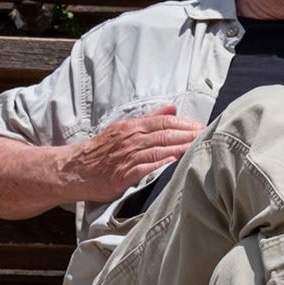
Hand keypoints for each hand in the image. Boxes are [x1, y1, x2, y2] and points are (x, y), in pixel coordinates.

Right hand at [61, 104, 202, 202]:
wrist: (74, 170)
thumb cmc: (103, 151)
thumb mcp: (124, 130)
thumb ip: (149, 119)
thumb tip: (172, 108)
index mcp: (131, 128)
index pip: (163, 122)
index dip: (184, 124)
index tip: (203, 127)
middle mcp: (130, 140)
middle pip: (164, 135)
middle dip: (188, 136)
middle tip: (209, 137)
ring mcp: (126, 157)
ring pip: (158, 150)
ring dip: (180, 149)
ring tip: (199, 149)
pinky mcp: (122, 176)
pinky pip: (144, 168)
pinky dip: (159, 165)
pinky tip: (174, 165)